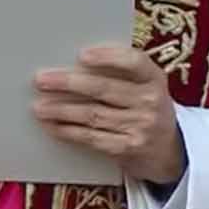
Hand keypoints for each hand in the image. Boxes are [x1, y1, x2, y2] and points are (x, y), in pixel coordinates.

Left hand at [33, 46, 183, 186]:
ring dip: (62, 110)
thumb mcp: (145, 88)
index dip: (108, 57)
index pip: (134, 62)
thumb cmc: (146, 110)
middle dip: (69, 83)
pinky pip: (92, 138)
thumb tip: (72, 64)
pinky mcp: (128, 149)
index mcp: (155, 78)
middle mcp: (151, 101)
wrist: (169, 152)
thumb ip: (120, 74)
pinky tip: (53, 126)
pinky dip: (69, 131)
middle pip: (105, 89)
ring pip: (93, 115)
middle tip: (41, 79)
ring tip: (39, 106)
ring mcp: (141, 127)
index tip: (82, 55)